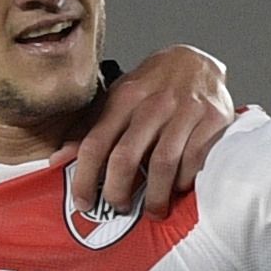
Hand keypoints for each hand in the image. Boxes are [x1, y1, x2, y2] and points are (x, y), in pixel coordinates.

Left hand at [66, 46, 234, 221]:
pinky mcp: (212, 119)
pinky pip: (194, 160)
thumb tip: (58, 161)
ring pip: (162, 164)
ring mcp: (184, 111)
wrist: (199, 60)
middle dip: (118, 191)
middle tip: (119, 208)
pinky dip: (184, 180)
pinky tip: (178, 186)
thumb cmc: (154, 87)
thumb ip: (90, 129)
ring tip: (152, 209)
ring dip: (154, 196)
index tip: (83, 202)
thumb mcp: (119, 99)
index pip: (95, 143)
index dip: (84, 178)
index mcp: (124, 98)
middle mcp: (153, 103)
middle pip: (125, 158)